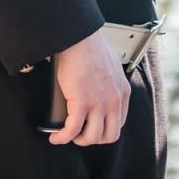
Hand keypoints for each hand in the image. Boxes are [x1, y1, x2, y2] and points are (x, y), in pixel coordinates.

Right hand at [48, 29, 130, 146]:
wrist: (79, 38)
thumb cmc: (90, 46)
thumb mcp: (111, 66)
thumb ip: (109, 82)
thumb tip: (98, 89)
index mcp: (122, 92)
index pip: (119, 122)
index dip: (104, 129)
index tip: (92, 127)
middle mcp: (114, 101)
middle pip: (109, 135)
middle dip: (93, 139)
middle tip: (80, 134)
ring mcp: (99, 104)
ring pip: (91, 137)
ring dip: (78, 139)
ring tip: (68, 134)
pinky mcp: (82, 103)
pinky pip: (72, 130)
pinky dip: (62, 137)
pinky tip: (56, 137)